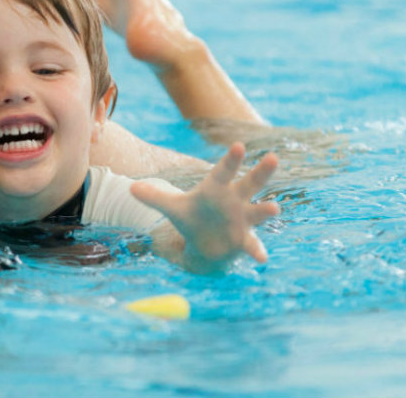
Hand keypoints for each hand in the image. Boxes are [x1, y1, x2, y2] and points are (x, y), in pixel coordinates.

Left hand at [133, 142, 279, 273]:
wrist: (204, 242)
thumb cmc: (192, 217)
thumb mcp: (173, 208)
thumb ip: (155, 197)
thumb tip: (131, 188)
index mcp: (217, 188)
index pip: (224, 171)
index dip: (231, 159)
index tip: (239, 145)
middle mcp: (235, 200)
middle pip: (251, 183)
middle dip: (262, 171)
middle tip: (274, 157)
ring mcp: (243, 219)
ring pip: (258, 211)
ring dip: (266, 210)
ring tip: (275, 208)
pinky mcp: (244, 239)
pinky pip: (252, 244)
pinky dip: (256, 251)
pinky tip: (261, 259)